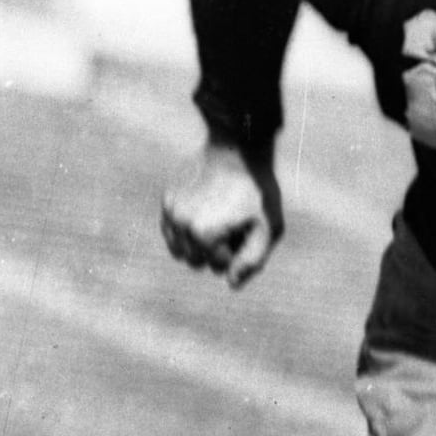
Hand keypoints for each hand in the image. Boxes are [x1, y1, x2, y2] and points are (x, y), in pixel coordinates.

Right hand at [159, 139, 283, 288]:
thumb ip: (252, 261)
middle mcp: (181, 225)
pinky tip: (207, 212)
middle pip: (195, 262)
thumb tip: (231, 284)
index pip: (220, 266)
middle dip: (216, 250)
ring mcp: (170, 212)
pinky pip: (173, 232)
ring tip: (219, 220)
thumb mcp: (268, 229)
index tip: (247, 228)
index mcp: (204, 235)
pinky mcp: (167, 200)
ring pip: (180, 250)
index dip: (239, 249)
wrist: (238, 151)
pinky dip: (187, 230)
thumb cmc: (258, 193)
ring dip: (199, 243)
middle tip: (233, 225)